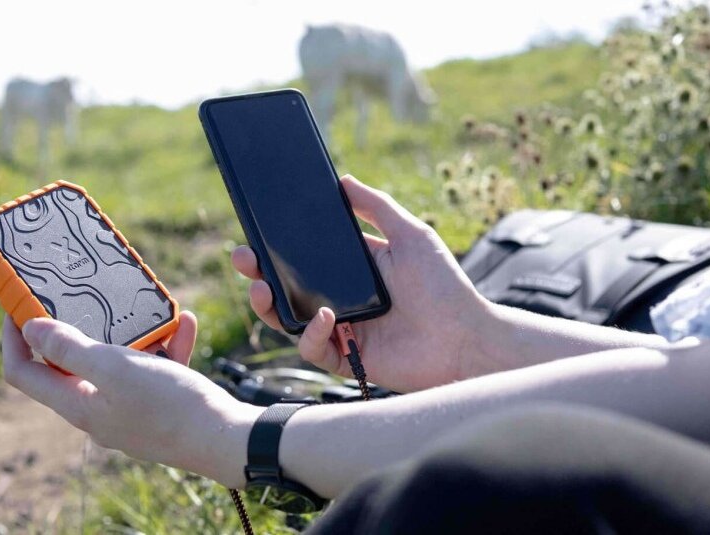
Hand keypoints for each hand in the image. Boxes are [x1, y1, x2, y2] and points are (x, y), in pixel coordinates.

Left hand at [1, 313, 260, 487]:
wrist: (228, 441)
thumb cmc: (171, 406)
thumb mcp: (116, 368)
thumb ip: (70, 349)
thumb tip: (30, 329)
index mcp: (79, 405)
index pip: (23, 373)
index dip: (13, 338)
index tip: (18, 304)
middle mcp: (98, 411)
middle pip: (69, 365)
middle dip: (78, 327)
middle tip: (82, 294)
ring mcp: (129, 411)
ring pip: (117, 363)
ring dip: (131, 333)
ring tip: (149, 308)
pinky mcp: (159, 408)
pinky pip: (153, 370)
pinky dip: (165, 346)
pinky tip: (184, 323)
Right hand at [231, 175, 490, 392]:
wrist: (466, 339)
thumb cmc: (444, 287)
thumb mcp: (411, 235)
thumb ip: (377, 207)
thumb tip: (342, 180)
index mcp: (351, 269)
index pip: (303, 256)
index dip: (275, 247)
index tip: (255, 230)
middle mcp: (340, 299)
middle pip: (285, 288)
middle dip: (257, 274)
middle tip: (243, 258)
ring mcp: (341, 330)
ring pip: (288, 320)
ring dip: (268, 305)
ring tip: (261, 289)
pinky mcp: (346, 359)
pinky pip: (313, 349)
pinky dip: (312, 334)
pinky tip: (326, 318)